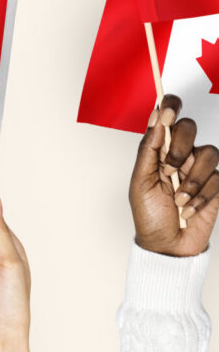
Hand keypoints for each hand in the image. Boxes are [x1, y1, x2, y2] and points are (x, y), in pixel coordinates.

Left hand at [130, 94, 218, 256]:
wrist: (166, 246)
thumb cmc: (149, 215)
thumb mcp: (140, 182)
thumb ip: (149, 150)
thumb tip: (156, 119)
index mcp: (159, 150)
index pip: (167, 118)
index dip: (170, 106)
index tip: (167, 109)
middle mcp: (180, 155)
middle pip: (190, 128)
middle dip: (179, 148)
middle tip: (168, 170)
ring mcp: (199, 170)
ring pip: (208, 153)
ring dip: (191, 179)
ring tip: (178, 199)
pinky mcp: (215, 187)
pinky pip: (217, 179)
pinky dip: (200, 197)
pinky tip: (188, 210)